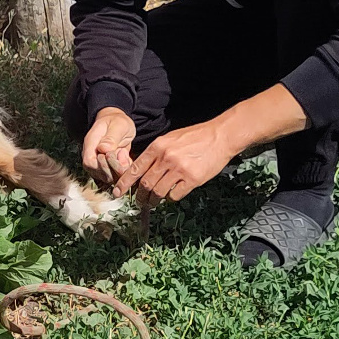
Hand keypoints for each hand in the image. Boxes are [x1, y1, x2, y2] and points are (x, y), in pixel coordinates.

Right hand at [81, 107, 136, 184]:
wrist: (117, 123)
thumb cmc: (117, 122)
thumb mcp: (118, 125)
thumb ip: (111, 137)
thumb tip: (103, 149)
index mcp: (91, 143)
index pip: (89, 162)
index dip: (103, 164)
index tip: (116, 154)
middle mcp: (92, 155)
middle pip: (98, 172)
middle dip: (114, 168)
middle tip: (123, 153)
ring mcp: (98, 163)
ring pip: (107, 177)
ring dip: (120, 169)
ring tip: (124, 153)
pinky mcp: (107, 167)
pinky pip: (114, 176)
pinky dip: (123, 171)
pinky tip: (126, 159)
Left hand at [113, 119, 236, 204]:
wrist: (220, 136)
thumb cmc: (196, 137)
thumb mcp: (170, 139)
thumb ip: (156, 153)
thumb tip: (142, 169)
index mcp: (158, 146)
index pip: (135, 168)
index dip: (124, 183)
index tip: (118, 192)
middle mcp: (166, 158)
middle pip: (145, 183)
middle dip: (140, 196)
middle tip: (139, 201)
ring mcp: (179, 169)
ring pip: (158, 192)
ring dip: (154, 200)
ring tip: (154, 202)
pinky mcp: (192, 179)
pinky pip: (175, 195)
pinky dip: (171, 198)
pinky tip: (173, 194)